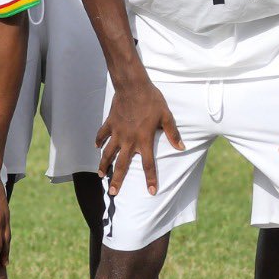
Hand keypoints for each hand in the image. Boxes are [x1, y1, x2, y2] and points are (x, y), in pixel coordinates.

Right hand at [97, 76, 181, 194]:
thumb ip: (172, 133)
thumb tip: (181, 147)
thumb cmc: (152, 100)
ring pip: (107, 153)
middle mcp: (128, 140)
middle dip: (118, 180)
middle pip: (122, 165)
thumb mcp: (166, 116)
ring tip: (101, 176)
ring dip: (103, 165)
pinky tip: (96, 147)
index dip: (150, 179)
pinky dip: (99, 141)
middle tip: (113, 193)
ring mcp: (117, 132)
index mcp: (143, 140)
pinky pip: (102, 135)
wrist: (132, 86)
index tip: (151, 192)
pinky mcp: (110, 123)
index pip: (148, 164)